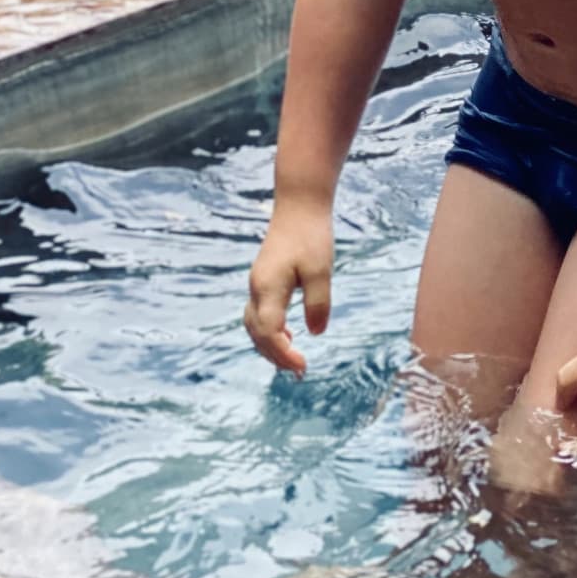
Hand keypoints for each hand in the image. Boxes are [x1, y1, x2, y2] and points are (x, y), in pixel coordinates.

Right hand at [243, 201, 333, 375]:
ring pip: (254, 326)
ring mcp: (258, 284)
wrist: (299, 206)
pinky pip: (259, 314)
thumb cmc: (311, 235)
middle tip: (300, 371)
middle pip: (257, 334)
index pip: (268, 332)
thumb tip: (315, 333)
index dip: (283, 354)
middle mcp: (257, 288)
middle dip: (275, 356)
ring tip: (292, 361)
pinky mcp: (264, 280)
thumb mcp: (321, 270)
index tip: (303, 365)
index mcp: (268, 287)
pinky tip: (289, 335)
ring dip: (270, 346)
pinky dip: (270, 331)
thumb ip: (318, 303)